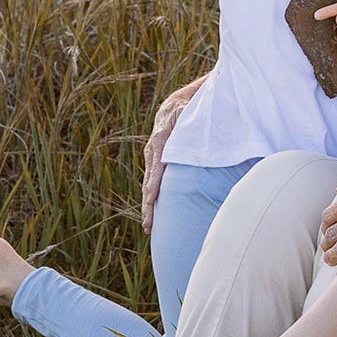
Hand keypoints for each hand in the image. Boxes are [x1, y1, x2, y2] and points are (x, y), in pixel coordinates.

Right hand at [141, 76, 206, 231]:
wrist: (170, 108)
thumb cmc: (184, 110)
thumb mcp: (186, 111)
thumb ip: (187, 116)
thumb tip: (189, 115)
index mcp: (160, 140)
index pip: (157, 167)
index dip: (154, 184)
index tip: (152, 200)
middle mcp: (152, 152)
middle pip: (148, 182)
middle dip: (148, 205)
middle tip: (148, 225)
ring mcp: (151, 159)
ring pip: (147, 187)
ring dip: (147, 208)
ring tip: (147, 227)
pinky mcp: (153, 164)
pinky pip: (150, 184)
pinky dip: (149, 200)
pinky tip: (150, 216)